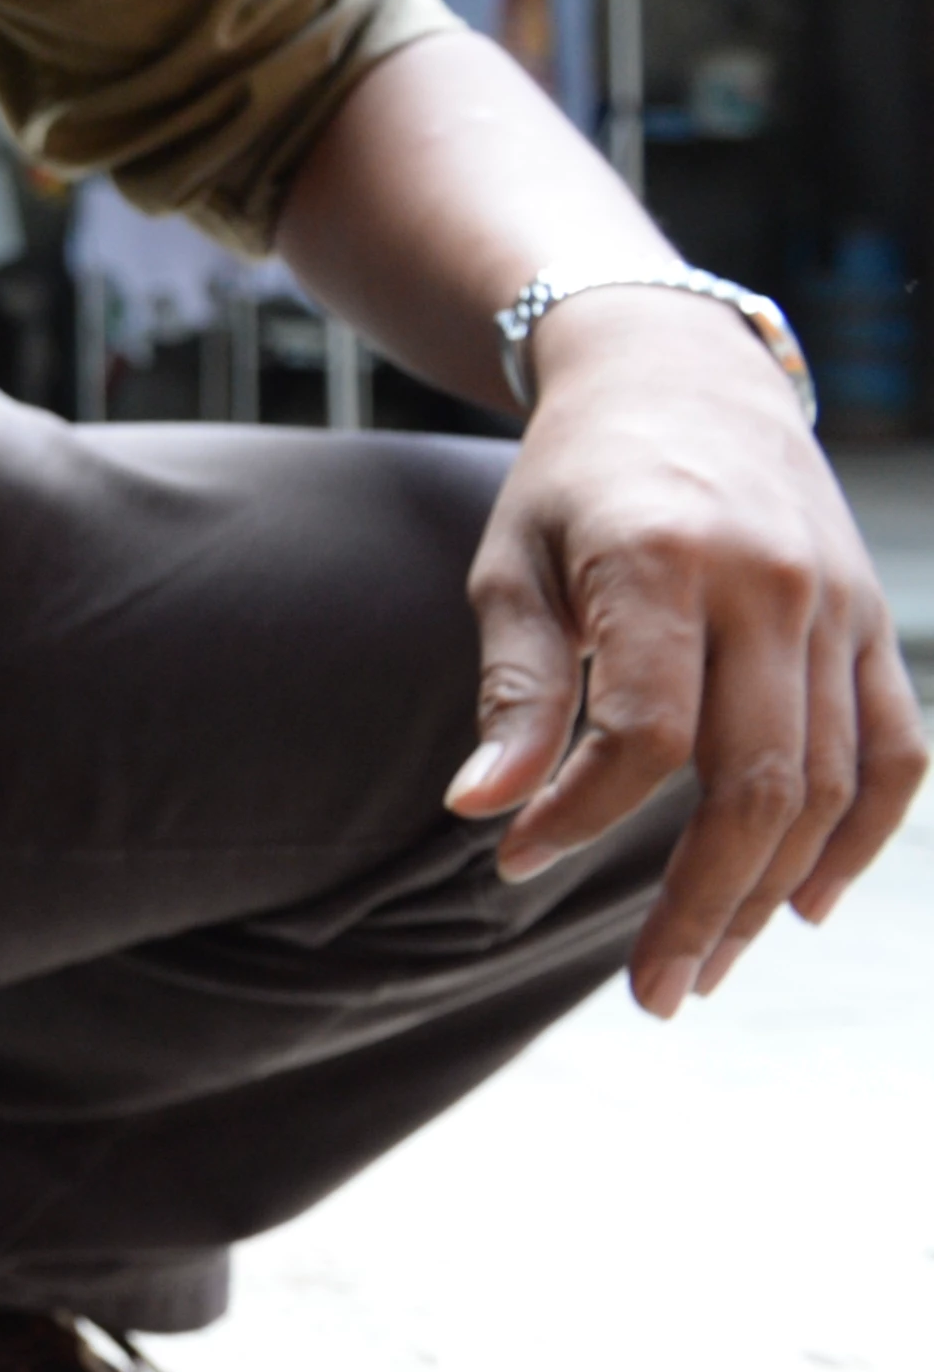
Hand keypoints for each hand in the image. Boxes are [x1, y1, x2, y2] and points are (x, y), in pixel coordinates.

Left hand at [452, 292, 924, 1013]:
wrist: (683, 379)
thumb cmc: (573, 482)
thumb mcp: (511, 564)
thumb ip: (513, 689)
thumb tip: (480, 810)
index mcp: (665, 564)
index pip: (644, 733)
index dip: (583, 818)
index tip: (511, 865)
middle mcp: (771, 588)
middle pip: (757, 781)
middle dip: (700, 901)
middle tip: (651, 992)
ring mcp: (841, 610)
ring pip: (832, 784)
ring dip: (772, 891)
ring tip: (702, 966)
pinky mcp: (874, 626)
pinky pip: (896, 752)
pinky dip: (864, 837)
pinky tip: (806, 905)